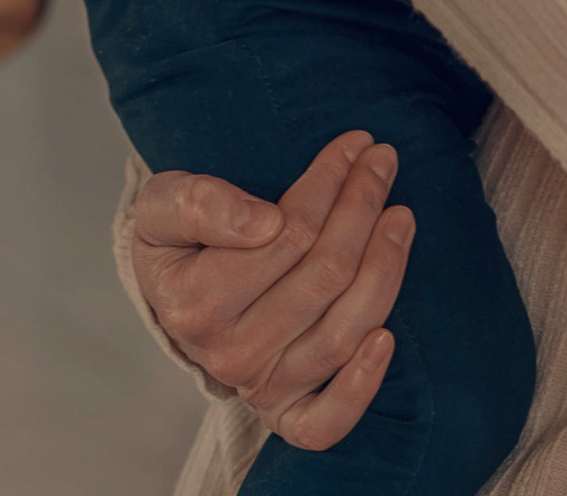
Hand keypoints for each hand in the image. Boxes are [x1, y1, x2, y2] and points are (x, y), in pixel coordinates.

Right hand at [134, 132, 415, 449]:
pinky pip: (326, 422)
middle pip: (324, 274)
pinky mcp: (287, 413)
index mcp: (196, 302)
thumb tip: (263, 222)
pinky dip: (360, 388)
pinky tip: (387, 337)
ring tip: (401, 215)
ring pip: (340, 332)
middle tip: (383, 160)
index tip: (353, 143)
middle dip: (362, 206)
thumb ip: (201, 203)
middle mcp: (229, 354)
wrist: (174, 291)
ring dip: (384, 268)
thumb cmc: (180, 238)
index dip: (328, 181)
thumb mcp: (164, 204)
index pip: (288, 233)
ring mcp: (261, 387)